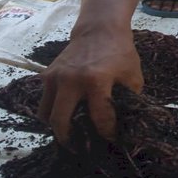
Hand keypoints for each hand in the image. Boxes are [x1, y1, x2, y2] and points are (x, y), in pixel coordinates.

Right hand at [38, 27, 142, 143]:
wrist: (99, 29)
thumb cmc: (120, 52)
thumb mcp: (133, 75)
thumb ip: (131, 99)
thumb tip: (130, 124)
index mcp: (96, 80)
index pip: (99, 117)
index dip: (106, 133)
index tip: (111, 140)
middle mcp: (71, 80)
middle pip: (60, 121)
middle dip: (69, 140)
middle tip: (79, 148)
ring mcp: (56, 77)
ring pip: (46, 114)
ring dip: (56, 128)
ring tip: (70, 135)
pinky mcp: (47, 75)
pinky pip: (44, 102)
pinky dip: (51, 113)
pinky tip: (65, 116)